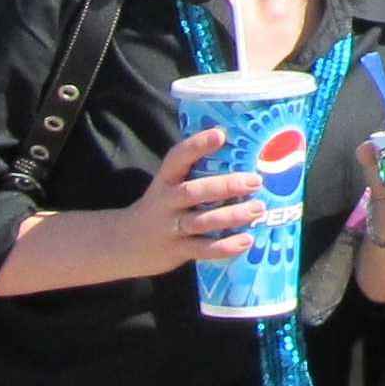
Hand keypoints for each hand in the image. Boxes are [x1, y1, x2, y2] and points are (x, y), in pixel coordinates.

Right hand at [123, 124, 266, 276]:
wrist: (126, 243)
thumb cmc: (160, 207)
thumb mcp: (168, 186)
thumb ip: (193, 173)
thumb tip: (236, 152)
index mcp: (165, 180)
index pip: (178, 157)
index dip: (197, 145)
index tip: (220, 135)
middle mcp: (167, 202)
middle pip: (194, 192)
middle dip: (225, 186)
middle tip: (255, 181)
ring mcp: (171, 227)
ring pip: (202, 221)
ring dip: (231, 216)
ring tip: (257, 209)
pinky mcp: (178, 250)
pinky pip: (204, 249)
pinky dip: (226, 247)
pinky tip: (246, 240)